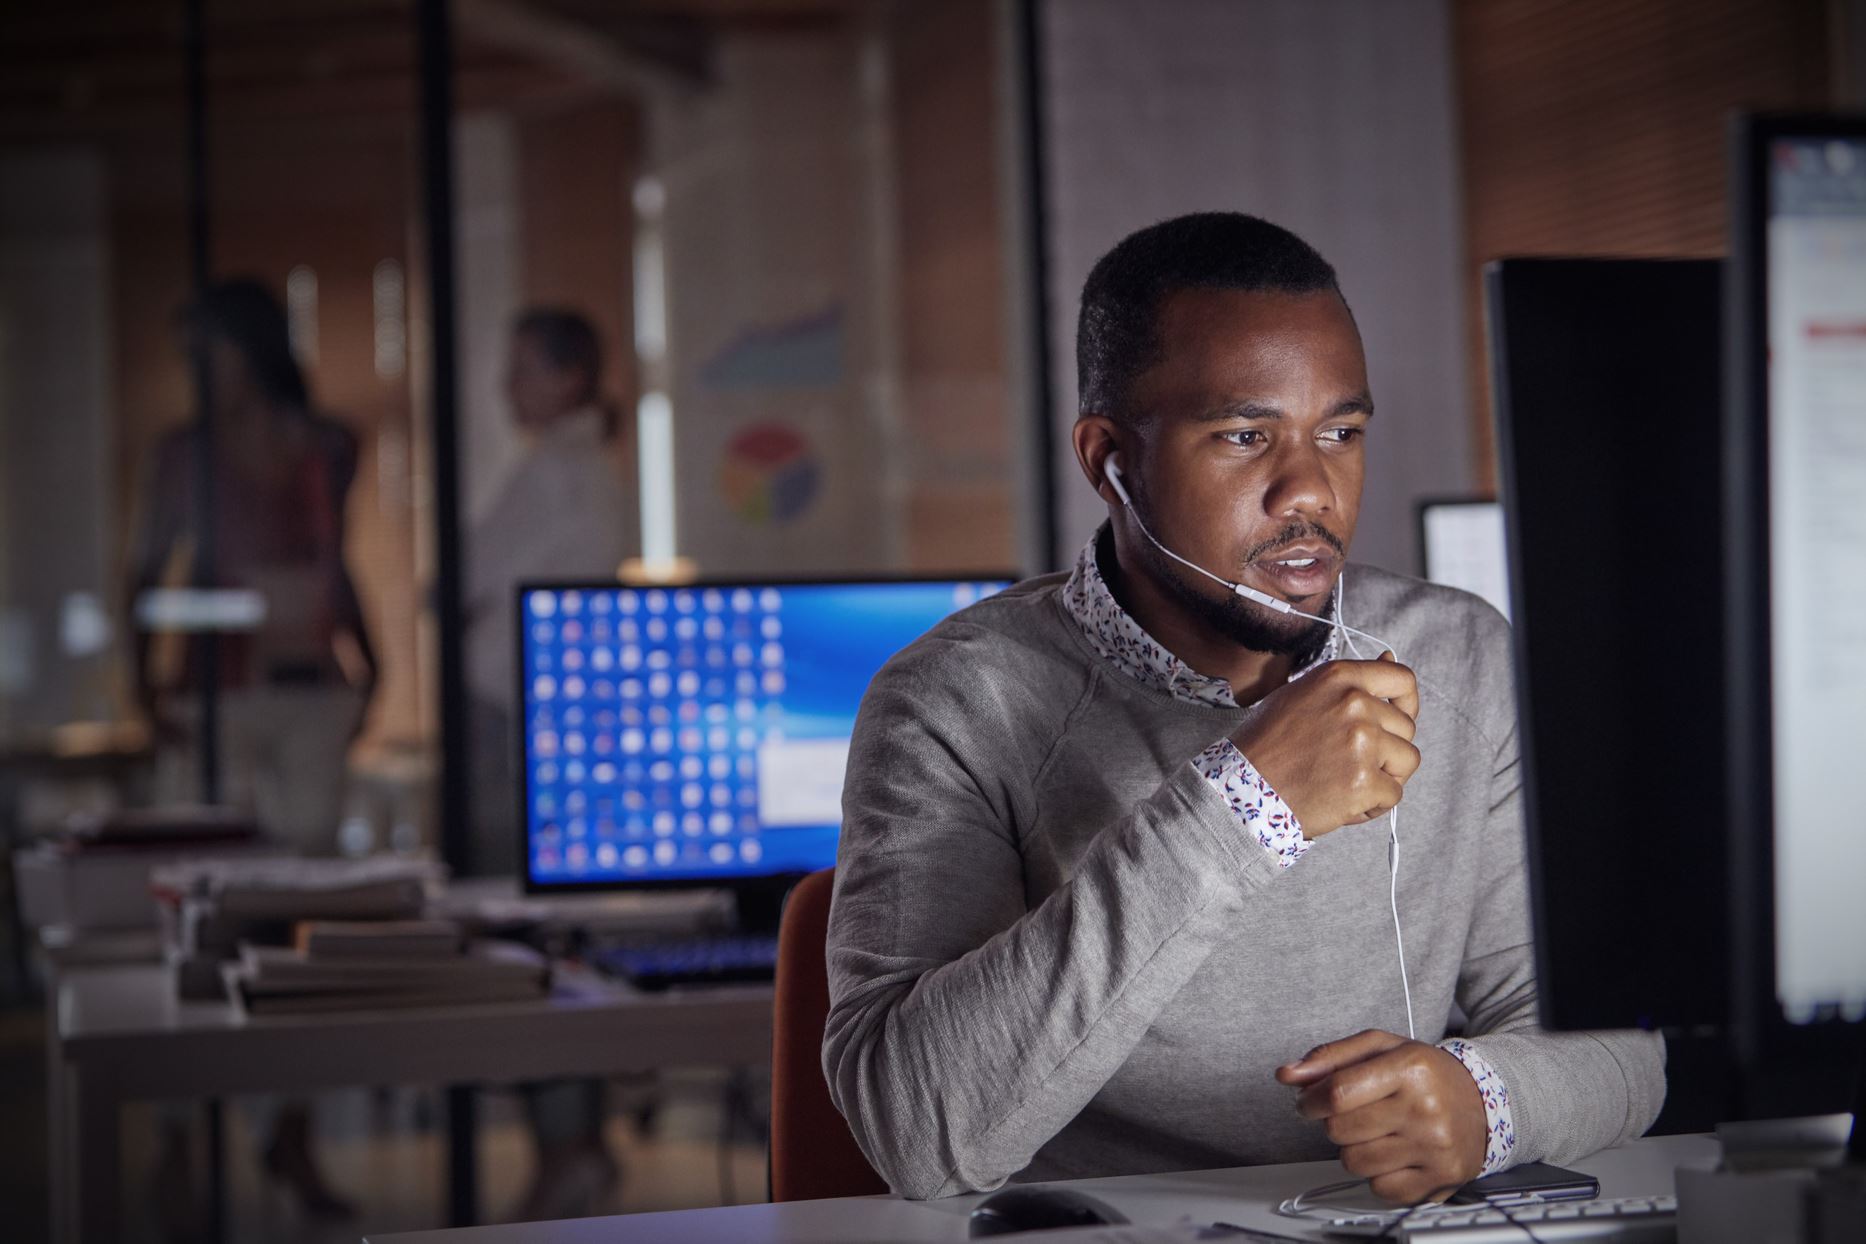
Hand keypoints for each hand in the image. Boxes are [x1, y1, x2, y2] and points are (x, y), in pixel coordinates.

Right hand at [1229, 653, 1419, 836]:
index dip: (1407, 702)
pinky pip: (1393, 795)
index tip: (1399, 718)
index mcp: (1339, 678)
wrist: (1241, 787)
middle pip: (1406, 728)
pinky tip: (1342, 802)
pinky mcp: (1364, 781)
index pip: (1401, 679)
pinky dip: (1372, 805)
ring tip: (1347, 782)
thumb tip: (1389, 659)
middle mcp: (1355, 704)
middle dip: (1387, 749)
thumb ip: (1348, 682)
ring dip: (1385, 776)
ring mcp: (1362, 743)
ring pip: (1406, 761)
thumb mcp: (1301, 695)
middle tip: (1349, 763)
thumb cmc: (1266, 744)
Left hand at [1276, 1029, 1486, 1204]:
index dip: (1310, 1100)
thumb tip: (1287, 1075)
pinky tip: (1394, 1153)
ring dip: (1354, 1148)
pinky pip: (1379, 1188)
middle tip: (1352, 1114)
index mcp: (1410, 1069)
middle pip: (1340, 1130)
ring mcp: (1433, 1148)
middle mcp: (1425, 1109)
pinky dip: (1377, 1173)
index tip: (1307, 1102)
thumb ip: (1329, 1057)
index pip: (1338, 1093)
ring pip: (1354, 1162)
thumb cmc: (1426, 1074)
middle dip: (1334, 1122)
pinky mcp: (1438, 1180)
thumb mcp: (1381, 1047)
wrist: (1483, 1102)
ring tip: (1377, 1132)